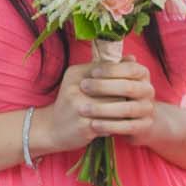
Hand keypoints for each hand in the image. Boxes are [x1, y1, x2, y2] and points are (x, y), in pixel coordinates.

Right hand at [37, 59, 157, 153]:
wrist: (52, 127)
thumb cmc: (74, 101)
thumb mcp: (83, 80)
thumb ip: (106, 68)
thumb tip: (133, 58)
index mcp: (76, 73)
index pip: (110, 69)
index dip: (123, 78)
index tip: (129, 85)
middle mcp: (76, 88)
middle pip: (116, 88)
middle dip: (126, 95)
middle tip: (132, 100)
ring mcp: (79, 107)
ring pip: (116, 105)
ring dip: (124, 110)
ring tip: (127, 112)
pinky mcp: (84, 125)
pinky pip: (111, 123)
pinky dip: (118, 124)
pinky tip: (120, 124)